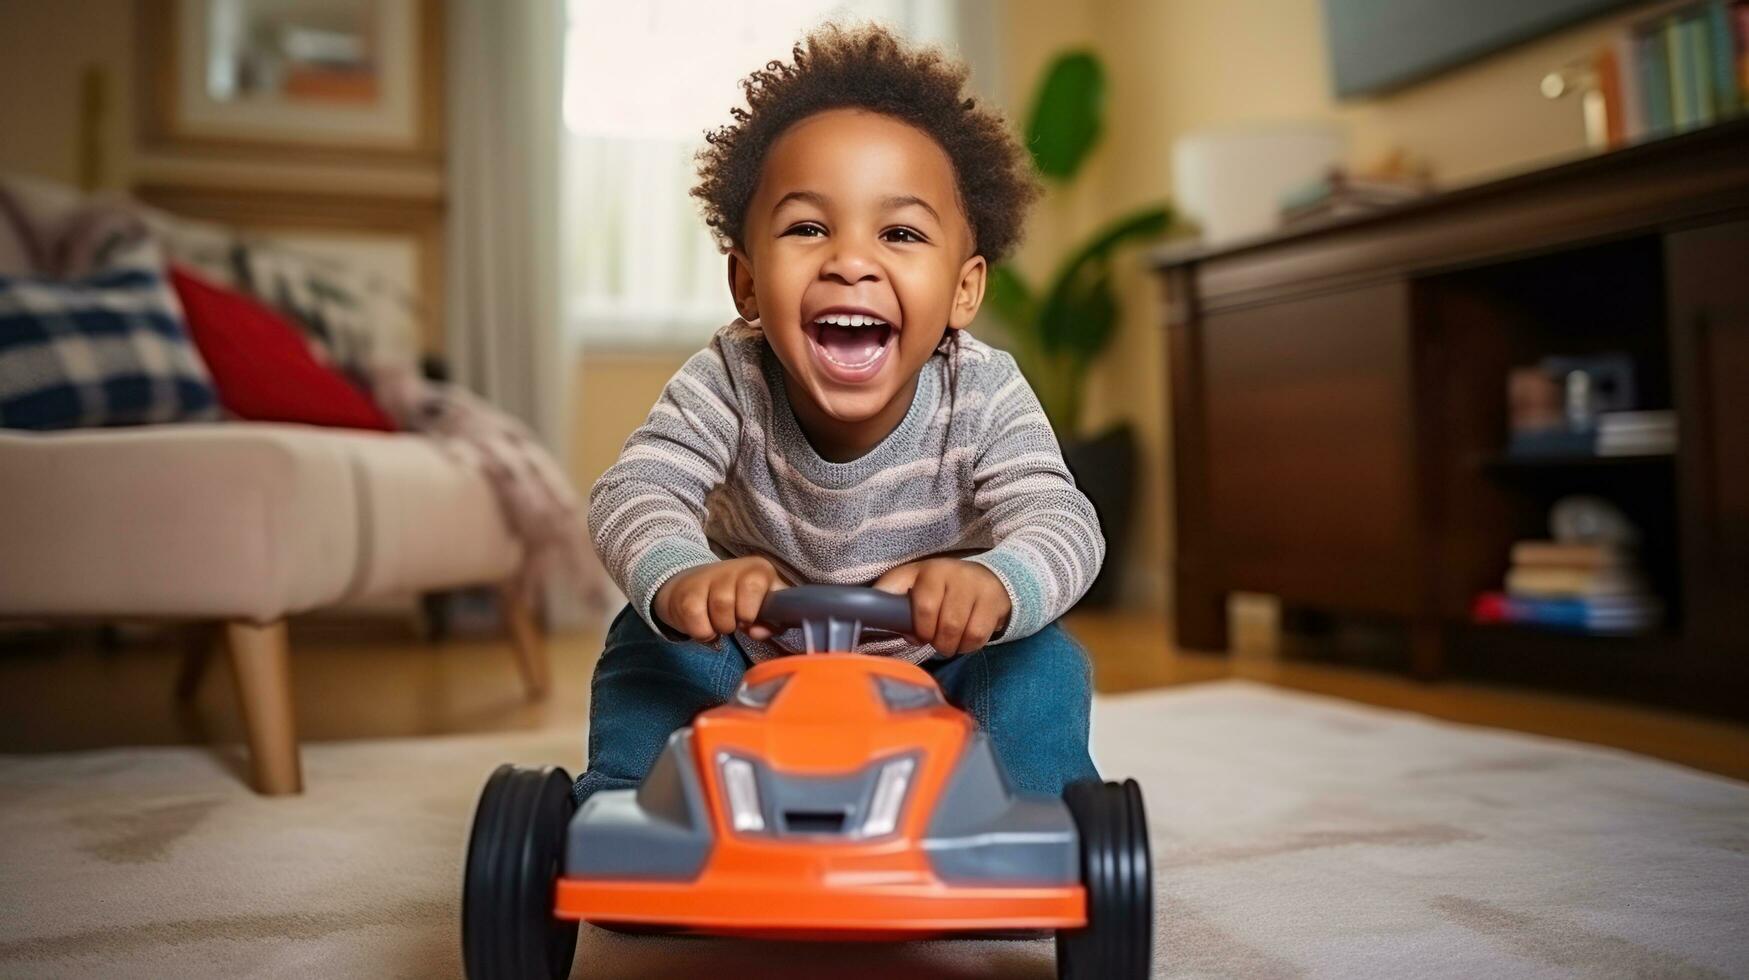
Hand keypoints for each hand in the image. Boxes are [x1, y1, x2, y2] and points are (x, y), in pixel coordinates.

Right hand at [654, 556, 782, 643]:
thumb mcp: (763, 608)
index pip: (754, 585)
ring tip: (719, 623)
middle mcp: (731, 568)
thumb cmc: (738, 600)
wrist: (694, 587)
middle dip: (732, 622)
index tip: (748, 619)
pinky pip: (697, 625)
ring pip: (715, 612)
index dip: (750, 611)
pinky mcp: (684, 594)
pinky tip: (704, 624)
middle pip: (730, 603)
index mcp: (757, 569)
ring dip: (719, 629)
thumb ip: (773, 623)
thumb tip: (758, 632)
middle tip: (732, 622)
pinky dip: (703, 633)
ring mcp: (705, 579)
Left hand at [873, 558, 1010, 655]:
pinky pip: (977, 636)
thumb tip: (870, 613)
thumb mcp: (913, 582)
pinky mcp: (993, 601)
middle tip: (935, 639)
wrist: (988, 578)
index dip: (918, 629)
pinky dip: (968, 646)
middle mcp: (952, 574)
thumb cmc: (942, 586)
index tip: (917, 635)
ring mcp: (975, 586)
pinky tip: (964, 639)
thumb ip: (890, 593)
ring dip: (950, 645)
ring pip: (958, 632)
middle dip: (934, 640)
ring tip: (949, 640)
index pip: (922, 606)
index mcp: (927, 570)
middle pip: (940, 625)